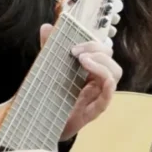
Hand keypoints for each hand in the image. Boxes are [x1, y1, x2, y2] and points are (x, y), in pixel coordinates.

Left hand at [39, 24, 121, 139]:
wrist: (38, 125)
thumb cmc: (48, 97)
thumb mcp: (48, 69)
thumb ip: (49, 49)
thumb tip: (47, 26)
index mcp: (89, 71)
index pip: (103, 52)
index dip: (93, 44)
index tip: (74, 46)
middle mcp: (96, 83)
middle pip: (111, 61)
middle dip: (97, 51)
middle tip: (77, 53)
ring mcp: (96, 97)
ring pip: (114, 76)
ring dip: (102, 65)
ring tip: (83, 61)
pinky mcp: (91, 113)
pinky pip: (107, 98)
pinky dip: (107, 86)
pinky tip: (99, 78)